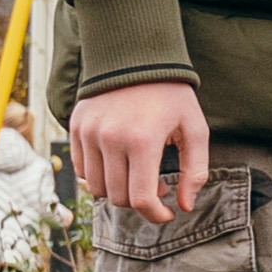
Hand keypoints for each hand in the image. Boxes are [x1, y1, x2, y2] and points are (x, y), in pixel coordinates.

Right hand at [72, 76, 212, 218]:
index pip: (141, 199)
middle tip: (157, 188)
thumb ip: (195, 170)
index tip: (167, 214)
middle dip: (140, 202)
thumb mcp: (195, 128)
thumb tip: (186, 205)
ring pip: (96, 188)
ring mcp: (89, 133)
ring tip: (138, 176)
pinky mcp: (76, 127)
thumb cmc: (171, 94)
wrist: (136, 56)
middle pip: (118, 197)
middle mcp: (110, 139)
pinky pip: (81, 169)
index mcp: (142, 141)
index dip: (155, 215)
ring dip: (118, 191)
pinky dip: (98, 175)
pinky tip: (118, 164)